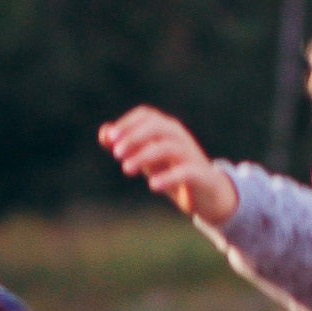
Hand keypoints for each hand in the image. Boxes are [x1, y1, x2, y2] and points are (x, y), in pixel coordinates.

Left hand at [98, 106, 238, 227]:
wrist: (207, 195)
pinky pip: (185, 172)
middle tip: (116, 154)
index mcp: (166, 129)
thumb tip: (104, 133)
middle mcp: (179, 137)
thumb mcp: (145, 159)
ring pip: (168, 147)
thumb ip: (125, 146)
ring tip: (126, 169)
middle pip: (157, 127)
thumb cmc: (171, 171)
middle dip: (134, 137)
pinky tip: (152, 185)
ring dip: (144, 156)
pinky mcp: (200, 174)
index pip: (146, 115)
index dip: (127, 124)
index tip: (110, 140)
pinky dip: (168, 177)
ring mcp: (190, 155)